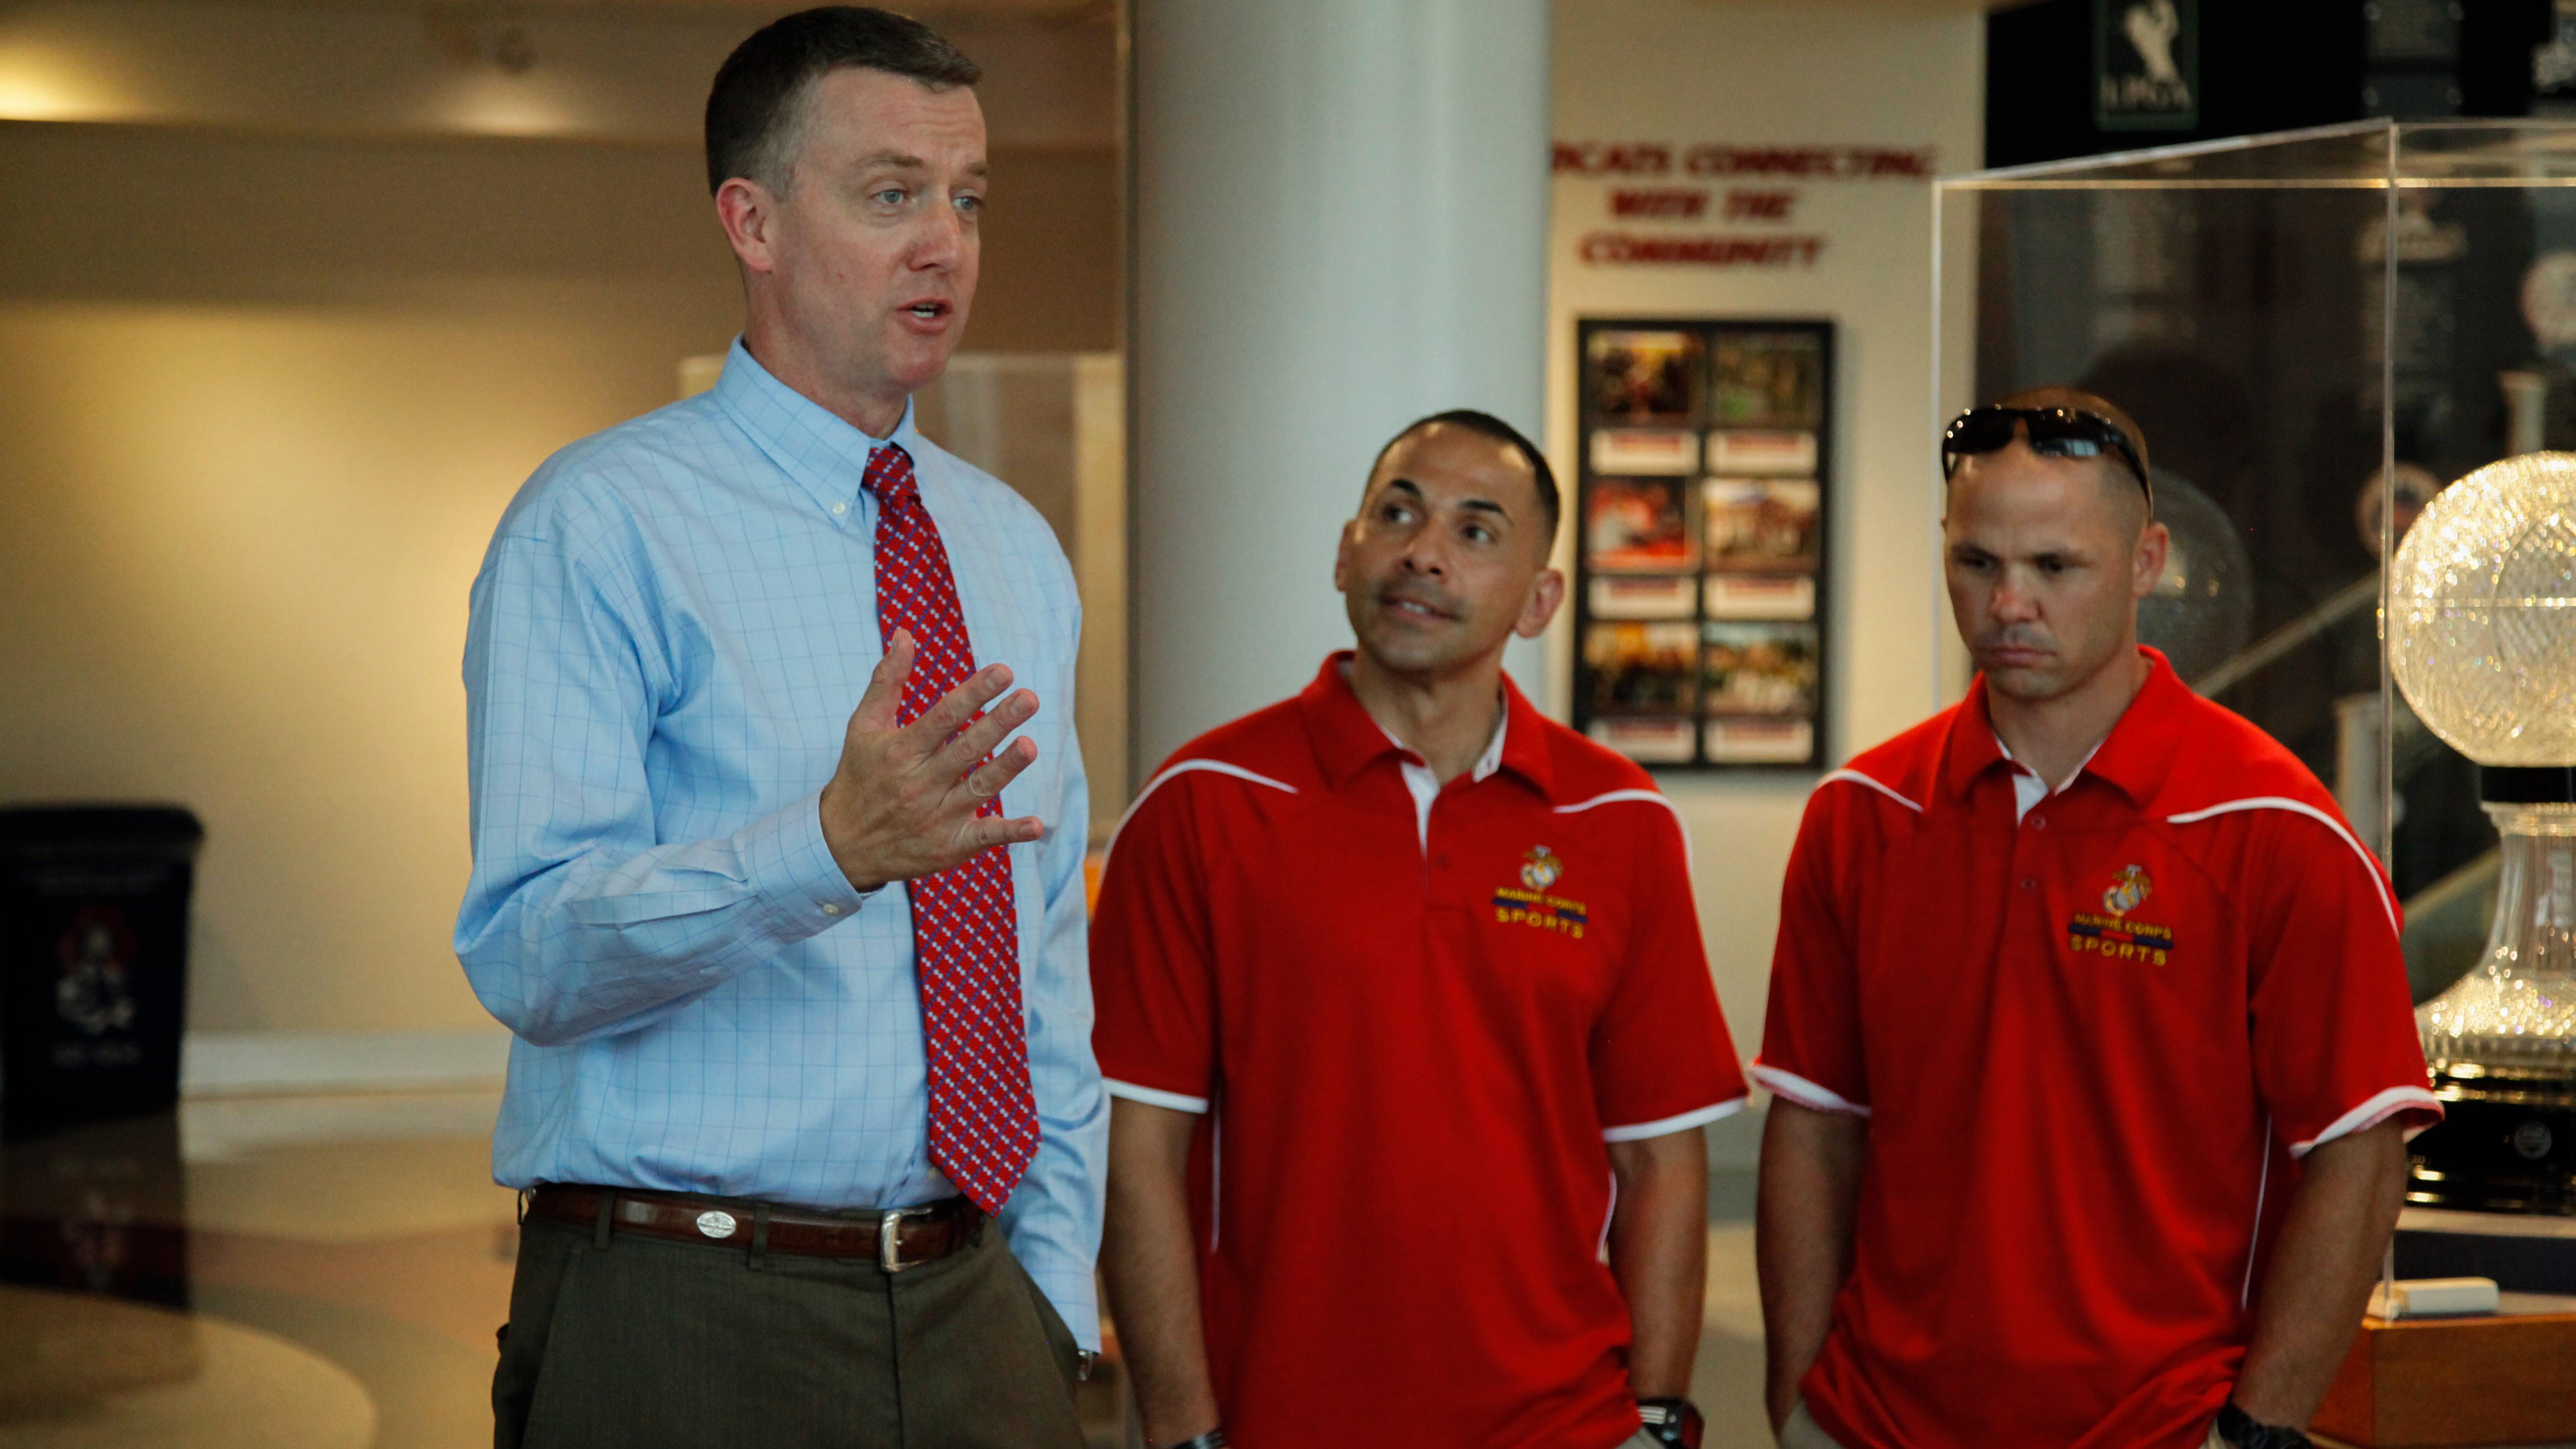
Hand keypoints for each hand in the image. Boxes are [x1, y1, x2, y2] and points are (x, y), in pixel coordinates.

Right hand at [818, 629, 1043, 891]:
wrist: (842, 846)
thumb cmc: (859, 776)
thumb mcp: (864, 727)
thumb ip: (887, 681)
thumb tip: (904, 634)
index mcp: (901, 750)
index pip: (943, 717)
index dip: (974, 693)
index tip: (1003, 671)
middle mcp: (920, 783)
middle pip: (965, 749)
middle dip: (998, 723)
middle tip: (1029, 698)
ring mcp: (936, 816)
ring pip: (978, 789)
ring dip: (1006, 768)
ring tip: (1030, 745)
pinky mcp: (949, 845)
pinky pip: (983, 837)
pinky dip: (1009, 832)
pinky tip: (1036, 825)